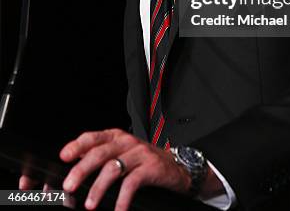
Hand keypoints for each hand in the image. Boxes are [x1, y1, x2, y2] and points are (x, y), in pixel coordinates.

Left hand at [59, 128, 221, 210]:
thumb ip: (102, 158)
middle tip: (69, 186)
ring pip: (113, 168)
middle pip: (99, 153)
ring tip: (90, 204)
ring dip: (98, 188)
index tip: (63, 157)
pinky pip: (132, 183)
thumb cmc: (144, 162)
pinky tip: (118, 210)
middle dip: (82, 170)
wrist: (177, 167)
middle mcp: (126, 142)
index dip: (77, 146)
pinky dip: (122, 199)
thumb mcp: (122, 154)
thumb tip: (74, 168)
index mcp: (116, 136)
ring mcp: (139, 153)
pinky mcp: (151, 167)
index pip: (93, 137)